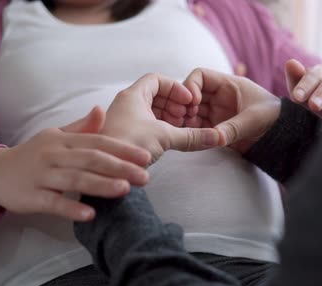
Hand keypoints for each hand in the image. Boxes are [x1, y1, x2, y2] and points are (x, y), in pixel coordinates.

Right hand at [0, 107, 150, 220]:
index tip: (146, 157)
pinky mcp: (31, 197)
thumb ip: (82, 128)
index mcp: (63, 139)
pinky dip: (72, 208)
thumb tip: (102, 110)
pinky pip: (53, 203)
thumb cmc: (34, 155)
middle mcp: (53, 155)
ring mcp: (42, 176)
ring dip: (101, 185)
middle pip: (90, 160)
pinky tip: (91, 214)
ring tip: (125, 190)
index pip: (97, 142)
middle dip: (120, 167)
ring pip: (75, 180)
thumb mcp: (56, 137)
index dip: (122, 149)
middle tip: (145, 177)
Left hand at [100, 73, 220, 162]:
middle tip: (186, 116)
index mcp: (132, 95)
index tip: (188, 101)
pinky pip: (147, 125)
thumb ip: (192, 136)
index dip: (176, 87)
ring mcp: (125, 121)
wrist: (105, 170)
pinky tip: (170, 139)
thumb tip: (216, 137)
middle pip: (155, 95)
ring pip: (151, 111)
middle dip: (174, 104)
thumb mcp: (165, 137)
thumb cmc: (128, 145)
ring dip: (169, 117)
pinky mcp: (126, 136)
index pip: (157, 79)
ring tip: (181, 129)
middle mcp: (126, 105)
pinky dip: (161, 129)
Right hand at [182, 68, 280, 153]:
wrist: (283, 135)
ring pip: (192, 112)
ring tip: (183, 130)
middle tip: (183, 118)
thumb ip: (233, 127)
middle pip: (191, 95)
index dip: (191, 86)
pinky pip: (198, 127)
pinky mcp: (216, 128)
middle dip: (183, 105)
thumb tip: (215, 137)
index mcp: (228, 84)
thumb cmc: (273, 118)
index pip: (200, 76)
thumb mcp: (253, 120)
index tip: (192, 102)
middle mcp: (219, 97)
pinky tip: (188, 137)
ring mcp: (216, 112)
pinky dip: (191, 131)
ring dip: (185, 119)